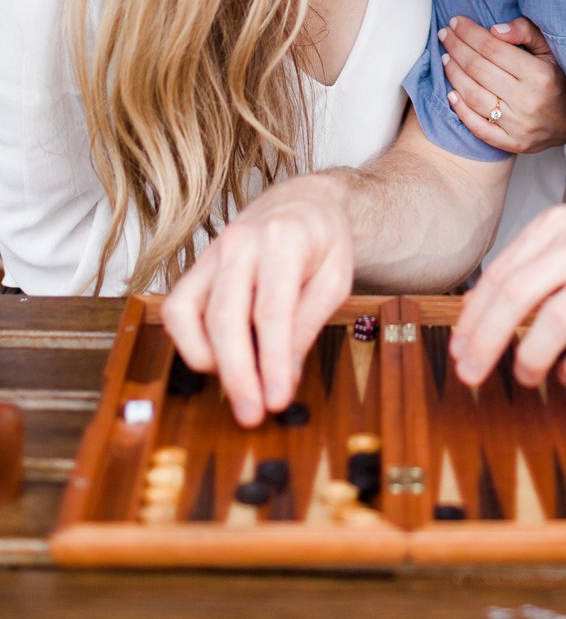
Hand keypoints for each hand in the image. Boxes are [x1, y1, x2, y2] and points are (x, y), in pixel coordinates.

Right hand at [161, 173, 352, 427]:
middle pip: (226, 319)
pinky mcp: (194, 268)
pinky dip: (190, 343)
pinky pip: (176, 310)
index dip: (272, 362)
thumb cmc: (322, 243)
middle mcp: (240, 242)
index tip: (277, 400)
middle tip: (253, 414)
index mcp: (284, 239)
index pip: (272, 312)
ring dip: (210, 362)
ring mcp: (211, 253)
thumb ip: (308, 324)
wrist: (301, 204)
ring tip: (241, 387)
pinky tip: (216, 361)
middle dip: (238, 375)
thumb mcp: (335, 280)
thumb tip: (286, 375)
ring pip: (190, 315)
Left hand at [440, 14, 565, 152]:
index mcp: (538, 74)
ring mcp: (518, 125)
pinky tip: (450, 93)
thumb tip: (495, 29)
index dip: (470, 33)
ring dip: (454, 74)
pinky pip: (479, 127)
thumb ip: (525, 32)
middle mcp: (527, 100)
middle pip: (478, 69)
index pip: (492, 48)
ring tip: (445, 58)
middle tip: (445, 34)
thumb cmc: (556, 80)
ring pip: (474, 96)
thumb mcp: (549, 50)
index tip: (456, 22)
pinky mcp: (512, 143)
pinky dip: (461, 110)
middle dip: (456, 47)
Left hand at [450, 195, 565, 388]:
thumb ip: (539, 258)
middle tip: (470, 374)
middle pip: (515, 297)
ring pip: (552, 323)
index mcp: (558, 226)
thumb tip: (488, 305)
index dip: (473, 317)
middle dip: (485, 342)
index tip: (460, 348)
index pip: (500, 274)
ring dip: (530, 359)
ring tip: (525, 376)